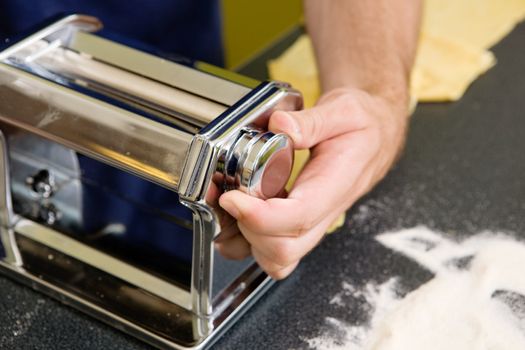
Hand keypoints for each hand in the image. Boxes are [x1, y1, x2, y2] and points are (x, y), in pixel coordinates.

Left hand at [216, 87, 408, 278]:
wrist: (373, 138)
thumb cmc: (361, 128)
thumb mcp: (344, 111)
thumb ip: (313, 121)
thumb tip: (280, 126)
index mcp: (334, 186)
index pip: (298, 217)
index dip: (261, 216)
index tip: (233, 198)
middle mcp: (322, 214)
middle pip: (284, 250)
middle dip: (248, 230)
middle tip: (229, 197)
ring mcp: (311, 223)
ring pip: (278, 259)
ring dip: (246, 242)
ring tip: (229, 208)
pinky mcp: (299, 224)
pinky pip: (273, 251)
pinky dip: (248, 241)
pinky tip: (238, 212)